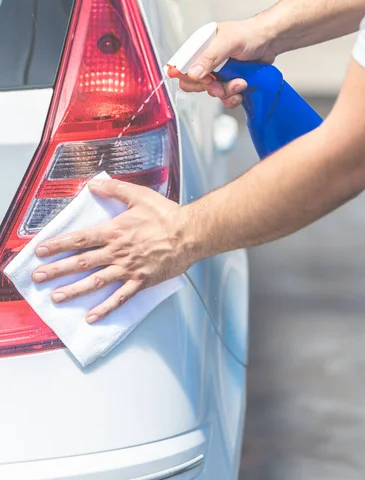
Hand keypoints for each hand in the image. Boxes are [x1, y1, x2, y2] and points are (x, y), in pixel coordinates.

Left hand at [32, 179, 191, 323]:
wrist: (190, 233)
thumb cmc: (166, 215)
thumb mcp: (138, 195)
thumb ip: (114, 189)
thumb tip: (93, 185)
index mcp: (114, 231)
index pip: (80, 239)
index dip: (58, 245)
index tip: (41, 251)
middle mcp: (117, 251)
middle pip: (81, 262)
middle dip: (57, 270)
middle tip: (39, 277)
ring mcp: (128, 268)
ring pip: (96, 281)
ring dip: (74, 290)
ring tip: (56, 297)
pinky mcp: (141, 281)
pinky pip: (120, 297)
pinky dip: (105, 307)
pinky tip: (92, 315)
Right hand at [178, 16, 276, 107]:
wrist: (271, 41)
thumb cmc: (250, 34)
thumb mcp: (228, 41)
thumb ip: (210, 57)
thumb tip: (193, 73)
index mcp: (200, 47)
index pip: (182, 67)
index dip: (190, 77)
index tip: (205, 78)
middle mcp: (206, 61)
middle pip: (194, 84)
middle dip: (210, 87)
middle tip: (220, 84)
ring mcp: (218, 73)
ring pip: (212, 92)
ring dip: (226, 91)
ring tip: (240, 82)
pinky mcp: (229, 82)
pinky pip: (224, 98)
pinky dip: (232, 97)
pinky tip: (242, 90)